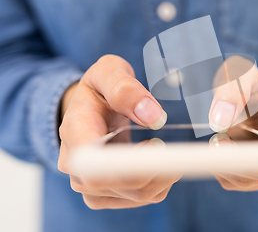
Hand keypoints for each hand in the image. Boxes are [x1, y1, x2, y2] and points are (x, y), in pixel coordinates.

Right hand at [58, 55, 180, 208]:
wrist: (88, 107)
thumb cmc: (99, 88)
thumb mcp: (109, 72)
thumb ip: (126, 89)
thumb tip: (153, 116)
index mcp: (75, 131)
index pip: (96, 166)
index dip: (132, 164)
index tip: (157, 143)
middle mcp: (76, 165)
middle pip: (122, 184)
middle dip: (158, 167)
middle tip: (169, 143)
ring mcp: (89, 184)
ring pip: (136, 194)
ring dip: (163, 175)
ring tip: (164, 148)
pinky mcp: (104, 194)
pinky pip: (140, 198)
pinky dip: (160, 183)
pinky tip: (159, 163)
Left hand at [208, 56, 257, 190]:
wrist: (247, 88)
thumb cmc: (246, 79)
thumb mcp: (237, 74)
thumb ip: (230, 92)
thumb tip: (220, 119)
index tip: (231, 149)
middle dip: (239, 161)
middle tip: (217, 141)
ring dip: (231, 167)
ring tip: (219, 140)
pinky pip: (250, 182)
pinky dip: (229, 172)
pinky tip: (224, 150)